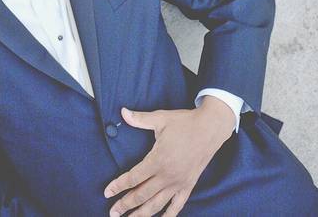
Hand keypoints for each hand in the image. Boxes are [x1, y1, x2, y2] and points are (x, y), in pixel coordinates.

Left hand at [104, 100, 233, 215]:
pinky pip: (177, 206)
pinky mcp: (188, 186)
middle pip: (142, 195)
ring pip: (157, 204)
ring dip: (141, 214)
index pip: (134, 178)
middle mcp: (167, 176)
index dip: (118, 186)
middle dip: (125, 205)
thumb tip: (123, 111)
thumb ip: (140, 119)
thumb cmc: (184, 122)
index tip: (107, 192)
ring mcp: (178, 183)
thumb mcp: (160, 118)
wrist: (210, 129)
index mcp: (158, 160)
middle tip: (112, 212)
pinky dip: (167, 216)